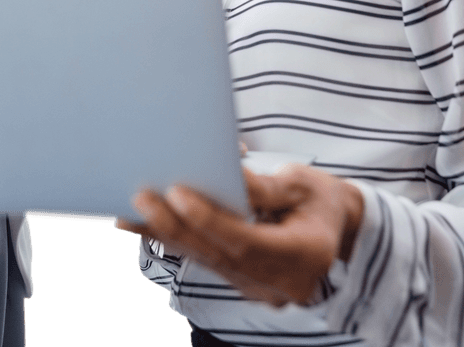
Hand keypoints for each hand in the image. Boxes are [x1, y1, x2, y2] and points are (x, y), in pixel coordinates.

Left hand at [116, 164, 362, 306]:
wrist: (335, 230)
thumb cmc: (320, 200)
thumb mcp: (303, 184)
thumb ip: (266, 187)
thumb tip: (229, 176)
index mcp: (305, 254)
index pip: (247, 242)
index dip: (210, 219)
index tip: (177, 194)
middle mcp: (281, 281)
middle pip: (219, 255)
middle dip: (176, 226)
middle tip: (141, 198)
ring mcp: (260, 287)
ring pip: (206, 260)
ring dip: (165, 236)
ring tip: (128, 212)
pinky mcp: (242, 281)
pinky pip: (205, 262)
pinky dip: (174, 242)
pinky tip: (141, 226)